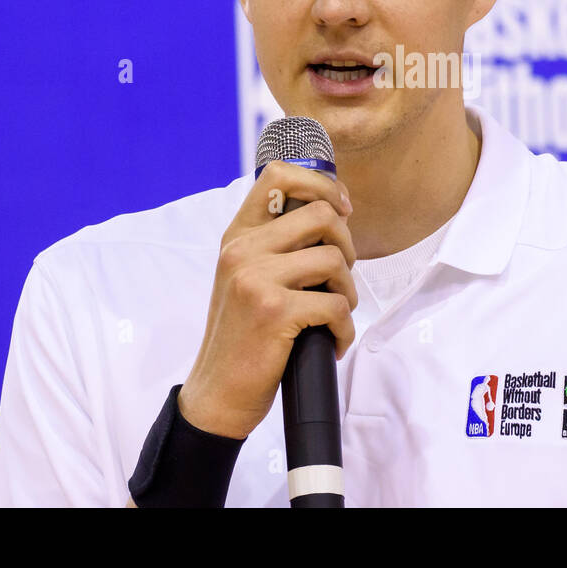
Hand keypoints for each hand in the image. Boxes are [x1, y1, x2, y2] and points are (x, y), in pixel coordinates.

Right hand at [177, 161, 356, 439]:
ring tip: (334, 315)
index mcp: (237, 235)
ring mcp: (256, 279)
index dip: (323, 184)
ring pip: (335, 259)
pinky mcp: (274, 311)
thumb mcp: (247, 277)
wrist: (218, 393)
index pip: (279, 174)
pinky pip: (336, 306)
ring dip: (348, 293)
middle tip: (340, 278)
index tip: (341, 209)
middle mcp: (242, 249)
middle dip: (348, 245)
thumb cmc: (243, 336)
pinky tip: (331, 342)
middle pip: (322, 214)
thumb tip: (332, 211)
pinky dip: (344, 329)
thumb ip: (277, 244)